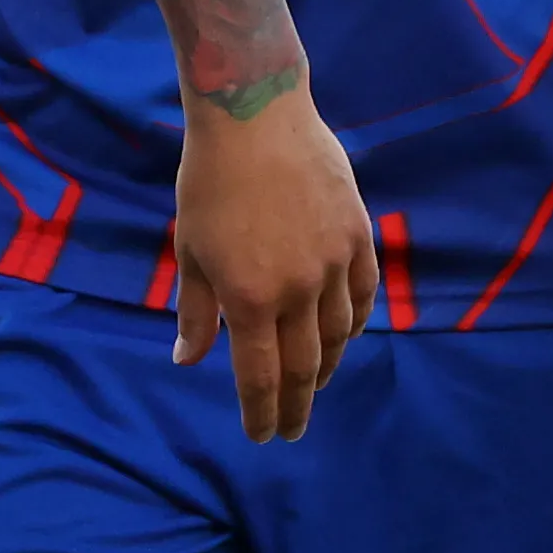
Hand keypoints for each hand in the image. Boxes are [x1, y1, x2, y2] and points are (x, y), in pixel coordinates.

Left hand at [166, 92, 379, 443]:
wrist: (255, 115)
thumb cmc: (209, 182)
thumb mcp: (189, 249)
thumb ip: (195, 311)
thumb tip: (187, 361)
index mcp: (249, 297)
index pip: (260, 376)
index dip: (261, 412)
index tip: (262, 437)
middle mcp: (297, 288)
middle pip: (304, 367)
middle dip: (296, 405)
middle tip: (292, 430)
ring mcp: (333, 262)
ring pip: (340, 334)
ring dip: (327, 366)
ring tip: (314, 382)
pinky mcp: (357, 235)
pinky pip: (364, 293)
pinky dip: (357, 321)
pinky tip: (346, 334)